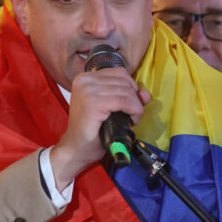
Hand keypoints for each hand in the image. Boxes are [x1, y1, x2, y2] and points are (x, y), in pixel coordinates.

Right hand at [50, 66, 149, 189]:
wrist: (76, 148)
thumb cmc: (91, 130)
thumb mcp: (110, 108)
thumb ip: (128, 97)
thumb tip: (145, 93)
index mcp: (85, 77)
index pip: (120, 73)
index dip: (131, 88)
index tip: (132, 104)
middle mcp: (85, 80)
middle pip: (124, 81)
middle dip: (134, 98)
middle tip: (132, 115)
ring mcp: (88, 90)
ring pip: (127, 91)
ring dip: (136, 106)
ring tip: (131, 119)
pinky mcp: (93, 102)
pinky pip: (124, 101)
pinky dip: (134, 110)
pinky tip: (132, 121)